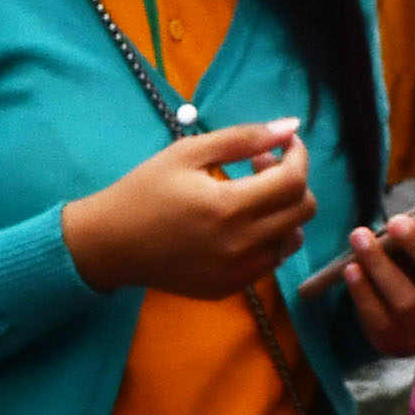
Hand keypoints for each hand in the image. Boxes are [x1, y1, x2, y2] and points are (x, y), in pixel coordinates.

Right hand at [61, 120, 314, 299]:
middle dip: (293, 180)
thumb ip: (243, 138)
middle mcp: (240, 245)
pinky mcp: (230, 287)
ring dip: (284, 212)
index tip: (285, 144)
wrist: (111, 245)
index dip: (299, 156)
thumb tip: (291, 127)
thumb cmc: (145, 190)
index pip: (294, 181)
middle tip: (260, 166)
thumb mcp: (188, 153)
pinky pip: (271, 261)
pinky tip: (240, 223)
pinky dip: (268, 238)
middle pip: (303, 211)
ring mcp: (238, 272)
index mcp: (228, 206)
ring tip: (250, 197)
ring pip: (293, 238)